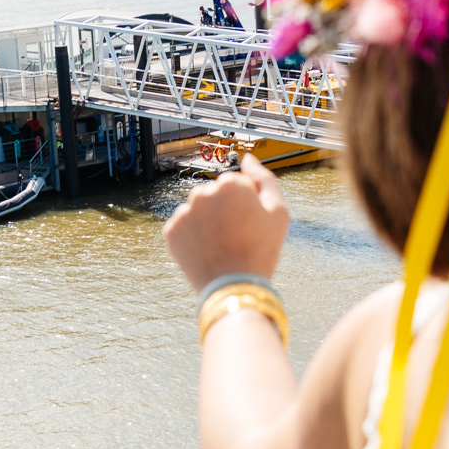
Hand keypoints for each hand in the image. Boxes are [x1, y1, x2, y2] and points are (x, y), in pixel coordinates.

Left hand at [163, 153, 290, 291]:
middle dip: (223, 210)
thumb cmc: (261, 250)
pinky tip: (206, 251)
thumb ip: (265, 179)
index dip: (246, 206)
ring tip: (220, 246)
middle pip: (214, 195)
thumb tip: (248, 159)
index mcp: (229, 184)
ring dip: (207, 222)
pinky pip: (184, 227)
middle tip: (235, 238)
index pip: (236, 185)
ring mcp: (183, 212)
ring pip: (197, 210)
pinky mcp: (170, 231)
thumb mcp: (278, 212)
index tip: (250, 226)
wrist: (234, 289)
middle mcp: (202, 193)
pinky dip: (193, 236)